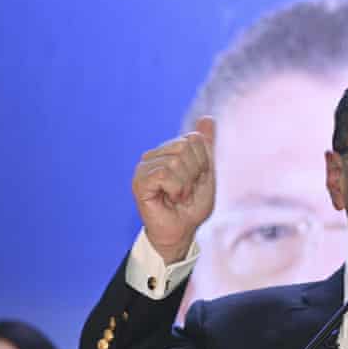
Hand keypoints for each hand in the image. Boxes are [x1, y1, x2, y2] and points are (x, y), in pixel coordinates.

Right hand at [132, 116, 215, 263]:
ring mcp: (144, 167)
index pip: (194, 138)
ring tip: (179, 196)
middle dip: (194, 172)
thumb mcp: (207, 172)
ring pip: (175, 161)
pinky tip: (170, 198)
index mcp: (170, 149)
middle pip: (185, 147)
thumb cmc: (192, 205)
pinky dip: (175, 189)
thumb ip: (207, 146)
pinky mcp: (139, 181)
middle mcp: (155, 154)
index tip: (197, 179)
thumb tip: (208, 118)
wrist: (182, 230)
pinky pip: (164, 174)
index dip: (203, 161)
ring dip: (185, 184)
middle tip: (187, 190)